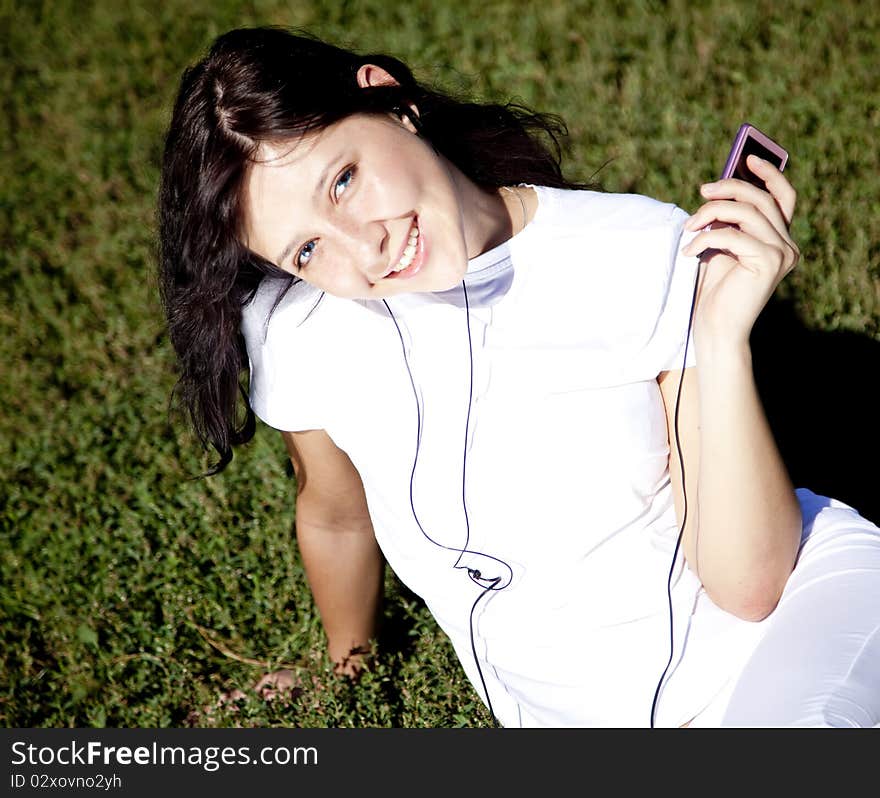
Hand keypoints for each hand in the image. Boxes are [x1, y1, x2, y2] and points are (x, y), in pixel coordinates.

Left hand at [681, 155, 798, 346]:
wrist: (715, 327)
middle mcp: (788, 245)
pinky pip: (732, 235)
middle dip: (727, 190)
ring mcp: (782, 254)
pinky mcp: (770, 263)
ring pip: (747, 212)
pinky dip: (705, 238)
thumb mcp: (720, 246)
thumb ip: (727, 220)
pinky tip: (689, 251)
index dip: (769, 174)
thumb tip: (717, 187)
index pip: (783, 197)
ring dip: (710, 213)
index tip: (747, 158)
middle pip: (761, 199)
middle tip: (701, 192)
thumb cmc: (713, 290)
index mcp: (779, 239)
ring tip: (688, 227)